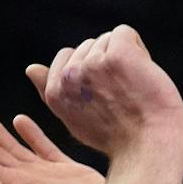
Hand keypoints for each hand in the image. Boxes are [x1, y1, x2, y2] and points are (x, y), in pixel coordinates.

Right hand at [26, 25, 182, 158]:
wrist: (151, 149)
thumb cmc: (120, 138)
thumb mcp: (76, 120)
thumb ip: (53, 93)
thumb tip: (31, 69)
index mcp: (56, 93)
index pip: (66, 56)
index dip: (90, 72)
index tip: (104, 98)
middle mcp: (70, 77)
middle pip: (89, 46)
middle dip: (107, 64)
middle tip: (122, 99)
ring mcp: (93, 65)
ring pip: (108, 39)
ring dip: (125, 59)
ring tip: (134, 92)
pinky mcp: (117, 56)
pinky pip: (125, 33)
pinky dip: (138, 50)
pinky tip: (144, 76)